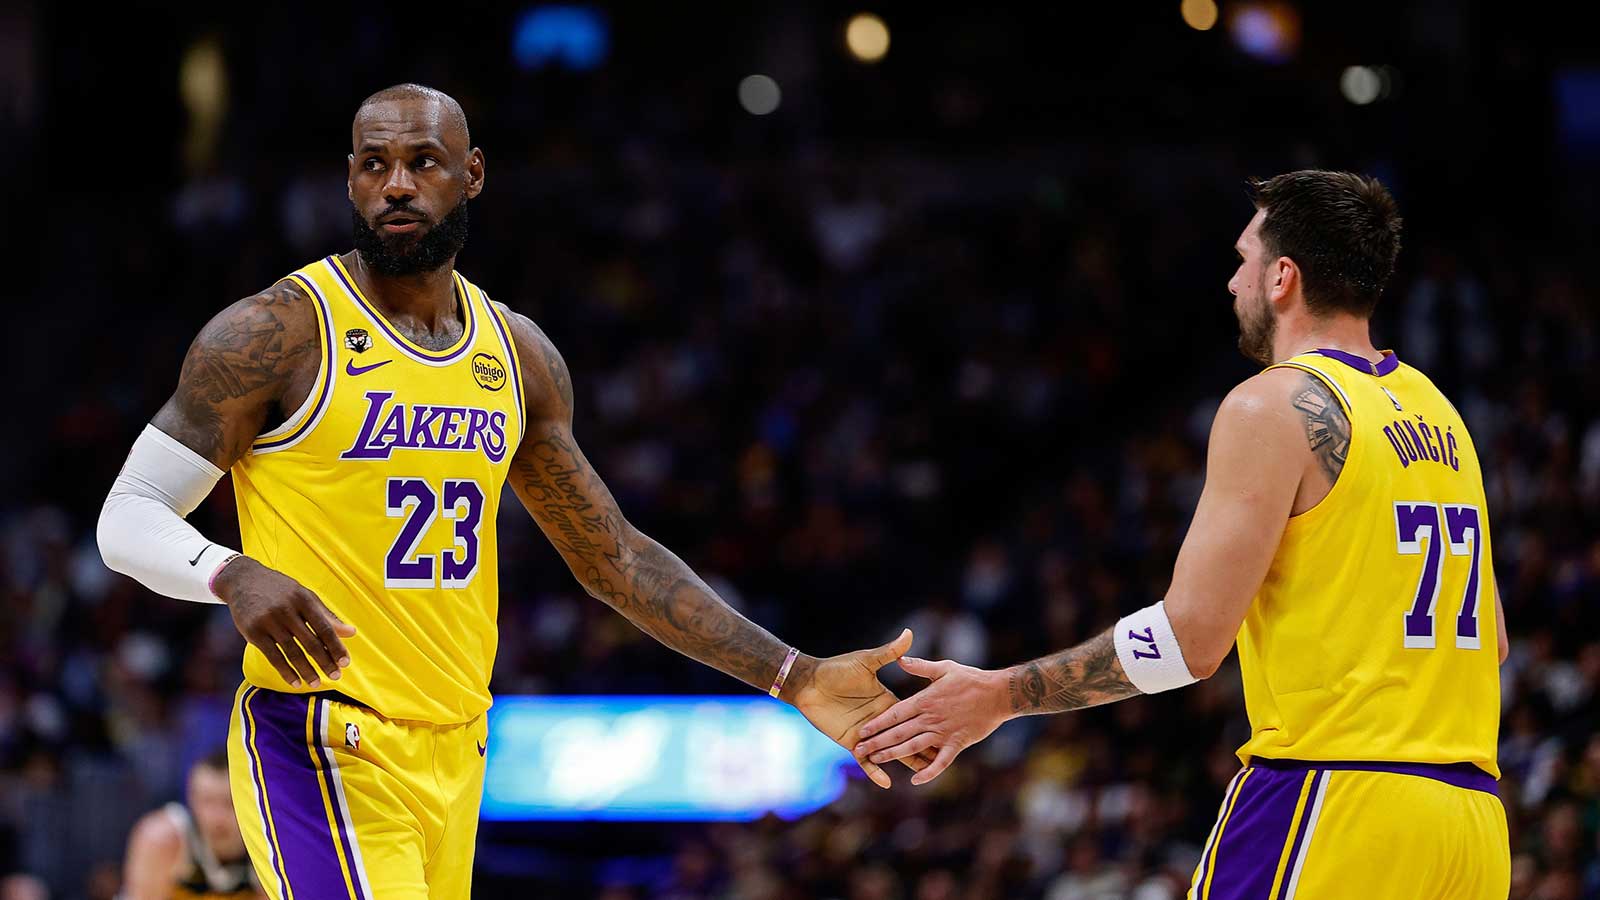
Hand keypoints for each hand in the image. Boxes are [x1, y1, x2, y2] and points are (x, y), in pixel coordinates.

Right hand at [213, 556, 356, 688]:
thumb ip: (327, 616)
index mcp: (304, 599)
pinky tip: (296, 682)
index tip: (345, 662)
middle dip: (324, 661)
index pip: (324, 627)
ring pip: (292, 652)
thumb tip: (352, 633)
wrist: (244, 580)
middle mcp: (287, 609)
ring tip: (316, 683)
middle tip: (336, 676)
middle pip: (310, 642)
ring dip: (306, 670)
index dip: (336, 646)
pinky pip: (273, 657)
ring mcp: (269, 621)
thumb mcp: (305, 596)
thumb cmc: (281, 590)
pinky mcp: (253, 632)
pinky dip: (286, 672)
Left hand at [790, 628, 935, 787]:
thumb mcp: (866, 660)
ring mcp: (866, 733)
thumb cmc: (837, 669)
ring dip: (904, 762)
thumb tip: (908, 634)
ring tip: (921, 776)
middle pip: (906, 737)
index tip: (947, 728)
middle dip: (923, 748)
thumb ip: (889, 652)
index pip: (912, 715)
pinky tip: (887, 783)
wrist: (809, 682)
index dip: (928, 724)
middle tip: (943, 758)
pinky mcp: (850, 742)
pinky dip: (875, 771)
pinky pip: (865, 761)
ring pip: (889, 751)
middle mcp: (879, 719)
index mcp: (887, 701)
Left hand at [852, 657, 1011, 784]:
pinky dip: (929, 772)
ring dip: (893, 755)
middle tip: (858, 750)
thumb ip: (920, 666)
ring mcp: (943, 733)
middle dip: (877, 742)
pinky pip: (941, 762)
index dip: (877, 723)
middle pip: (898, 733)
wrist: (999, 693)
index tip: (862, 730)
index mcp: (926, 700)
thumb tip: (900, 659)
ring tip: (875, 760)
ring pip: (913, 747)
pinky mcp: (957, 744)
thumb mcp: (945, 668)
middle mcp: (931, 718)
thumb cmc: (972, 678)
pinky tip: (916, 780)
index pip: (895, 713)